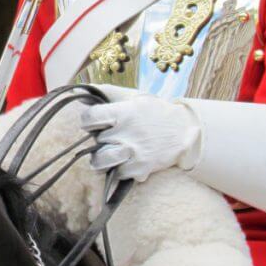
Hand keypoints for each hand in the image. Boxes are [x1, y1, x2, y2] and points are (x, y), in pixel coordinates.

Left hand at [81, 94, 201, 181]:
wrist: (183, 130)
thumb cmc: (154, 111)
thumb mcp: (133, 97)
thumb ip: (107, 92)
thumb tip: (82, 93)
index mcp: (124, 113)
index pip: (91, 117)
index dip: (87, 121)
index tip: (92, 123)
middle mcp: (127, 133)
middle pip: (96, 140)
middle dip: (99, 139)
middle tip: (108, 137)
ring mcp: (134, 152)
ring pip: (101, 161)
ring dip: (101, 158)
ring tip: (107, 153)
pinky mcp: (141, 168)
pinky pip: (118, 173)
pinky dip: (119, 169)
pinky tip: (126, 160)